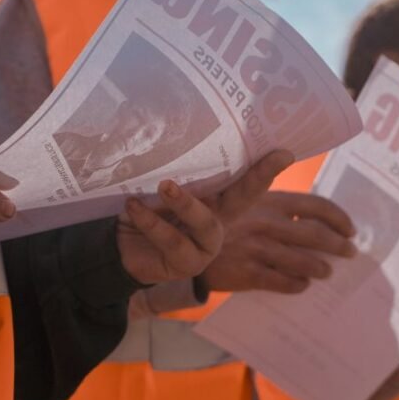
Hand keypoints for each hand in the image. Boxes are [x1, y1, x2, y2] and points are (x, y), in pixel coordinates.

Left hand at [117, 150, 293, 285]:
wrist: (113, 245)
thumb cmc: (140, 206)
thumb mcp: (154, 183)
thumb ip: (171, 170)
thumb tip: (173, 135)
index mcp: (215, 195)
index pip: (243, 177)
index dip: (266, 167)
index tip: (285, 152)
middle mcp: (218, 218)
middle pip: (244, 198)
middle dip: (260, 177)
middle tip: (276, 158)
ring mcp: (206, 244)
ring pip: (206, 222)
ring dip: (186, 202)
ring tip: (165, 186)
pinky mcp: (188, 264)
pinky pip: (173, 242)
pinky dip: (152, 223)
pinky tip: (134, 206)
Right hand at [201, 191, 356, 293]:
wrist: (187, 243)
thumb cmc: (227, 221)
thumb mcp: (249, 202)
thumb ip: (279, 206)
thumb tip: (319, 219)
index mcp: (271, 200)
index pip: (316, 206)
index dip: (339, 218)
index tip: (351, 228)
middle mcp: (267, 222)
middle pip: (315, 235)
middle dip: (339, 245)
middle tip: (350, 252)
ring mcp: (257, 248)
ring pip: (303, 262)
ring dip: (321, 268)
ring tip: (327, 272)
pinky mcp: (248, 273)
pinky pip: (283, 282)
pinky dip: (298, 285)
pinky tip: (303, 285)